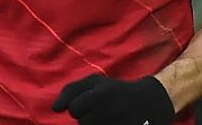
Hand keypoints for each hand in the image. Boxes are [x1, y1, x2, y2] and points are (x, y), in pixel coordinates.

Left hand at [52, 75, 174, 124]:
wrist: (147, 103)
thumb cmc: (116, 90)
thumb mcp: (94, 81)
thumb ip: (70, 90)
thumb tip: (54, 108)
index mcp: (101, 94)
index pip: (73, 108)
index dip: (78, 106)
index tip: (89, 102)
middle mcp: (108, 111)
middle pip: (82, 122)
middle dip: (87, 117)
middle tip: (100, 110)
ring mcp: (115, 124)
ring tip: (106, 117)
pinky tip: (110, 122)